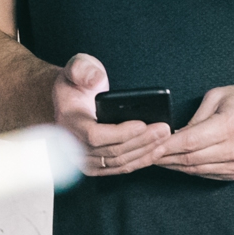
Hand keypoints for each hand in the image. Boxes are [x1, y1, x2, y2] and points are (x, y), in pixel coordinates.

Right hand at [51, 53, 170, 176]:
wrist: (70, 100)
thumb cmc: (77, 82)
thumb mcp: (77, 66)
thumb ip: (83, 69)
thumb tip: (95, 80)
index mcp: (69, 121)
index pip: (94, 135)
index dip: (120, 133)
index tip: (142, 124)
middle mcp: (73, 145)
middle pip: (112, 151)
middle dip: (141, 141)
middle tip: (163, 129)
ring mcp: (84, 159)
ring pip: (118, 162)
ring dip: (144, 152)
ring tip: (164, 139)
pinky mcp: (96, 166)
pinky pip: (119, 167)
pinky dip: (139, 161)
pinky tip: (156, 151)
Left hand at [153, 84, 233, 180]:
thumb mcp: (220, 95)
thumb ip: (195, 117)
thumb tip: (175, 135)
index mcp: (230, 126)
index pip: (188, 142)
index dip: (165, 147)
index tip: (147, 147)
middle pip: (189, 159)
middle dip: (164, 158)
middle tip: (145, 154)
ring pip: (196, 170)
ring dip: (174, 166)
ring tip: (156, 159)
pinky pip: (206, 174)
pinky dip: (189, 169)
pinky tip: (177, 162)